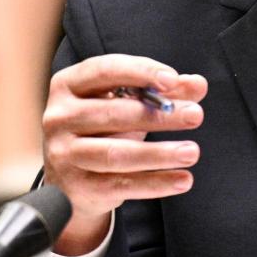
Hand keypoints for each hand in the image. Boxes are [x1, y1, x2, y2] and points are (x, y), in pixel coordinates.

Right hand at [41, 54, 205, 253]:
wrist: (71, 180)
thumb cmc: (103, 130)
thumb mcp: (127, 104)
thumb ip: (162, 91)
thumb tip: (197, 84)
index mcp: (68, 85)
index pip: (104, 70)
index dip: (140, 72)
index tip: (173, 79)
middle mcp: (58, 117)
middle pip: (113, 114)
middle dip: (158, 114)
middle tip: (195, 115)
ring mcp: (64, 153)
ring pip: (116, 153)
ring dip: (159, 153)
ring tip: (191, 151)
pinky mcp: (77, 186)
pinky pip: (122, 185)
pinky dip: (156, 183)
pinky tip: (183, 179)